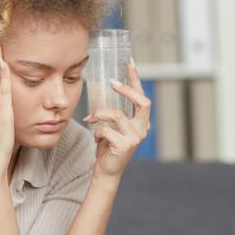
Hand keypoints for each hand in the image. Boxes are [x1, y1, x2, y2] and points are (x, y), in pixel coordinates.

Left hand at [84, 60, 150, 179]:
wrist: (106, 171)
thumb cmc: (108, 147)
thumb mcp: (113, 126)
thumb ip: (114, 112)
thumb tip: (104, 90)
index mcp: (142, 122)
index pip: (142, 96)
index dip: (136, 79)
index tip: (129, 63)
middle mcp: (143, 129)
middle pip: (142, 101)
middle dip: (127, 89)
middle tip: (112, 82)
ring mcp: (136, 138)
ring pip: (117, 115)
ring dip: (100, 114)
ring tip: (90, 118)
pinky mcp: (125, 146)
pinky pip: (106, 129)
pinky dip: (97, 132)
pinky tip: (97, 139)